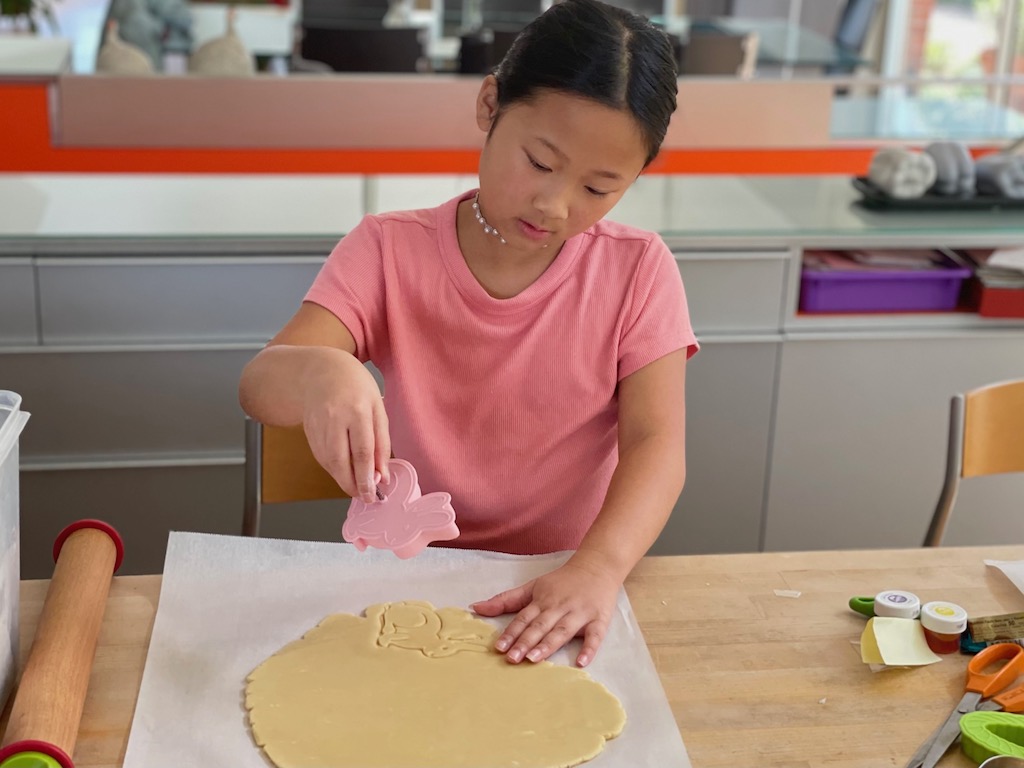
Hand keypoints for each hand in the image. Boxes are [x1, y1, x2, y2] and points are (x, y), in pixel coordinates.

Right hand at [301, 350, 390, 502]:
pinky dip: (332, 469)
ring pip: (328, 462)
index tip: (374, 492)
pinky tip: (343, 471)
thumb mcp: (377, 407)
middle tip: (364, 497)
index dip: (367, 476)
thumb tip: (382, 475)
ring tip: (356, 487)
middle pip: (341, 461)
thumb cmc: (355, 387)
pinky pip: (320, 457)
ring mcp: (317, 425)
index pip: (362, 450)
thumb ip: (381, 442)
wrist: (320, 370)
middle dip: (352, 484)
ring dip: (342, 480)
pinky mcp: (307, 431)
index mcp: (357, 409)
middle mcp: (334, 418)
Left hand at [470, 557, 620, 667]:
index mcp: (542, 600)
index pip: (523, 618)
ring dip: (548, 644)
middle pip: (540, 626)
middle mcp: (559, 606)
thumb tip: (474, 607)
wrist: (597, 566)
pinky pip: (595, 636)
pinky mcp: (599, 620)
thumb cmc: (562, 581)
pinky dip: (589, 649)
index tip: (499, 648)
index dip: (511, 633)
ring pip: (562, 631)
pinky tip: (581, 663)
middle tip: (512, 659)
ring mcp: (580, 613)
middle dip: (525, 642)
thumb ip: (505, 600)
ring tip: (534, 659)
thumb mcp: (532, 586)